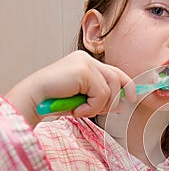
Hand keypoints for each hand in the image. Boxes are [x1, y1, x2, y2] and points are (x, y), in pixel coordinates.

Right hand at [6, 51, 135, 127]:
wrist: (34, 100)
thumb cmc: (54, 101)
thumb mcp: (84, 100)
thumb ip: (102, 98)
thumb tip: (124, 104)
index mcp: (86, 63)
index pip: (115, 72)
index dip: (127, 86)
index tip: (132, 99)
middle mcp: (87, 59)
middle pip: (118, 79)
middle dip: (114, 100)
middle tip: (101, 111)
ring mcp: (86, 63)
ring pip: (111, 89)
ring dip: (99, 106)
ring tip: (82, 109)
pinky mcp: (84, 70)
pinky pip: (102, 94)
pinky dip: (92, 107)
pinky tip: (77, 108)